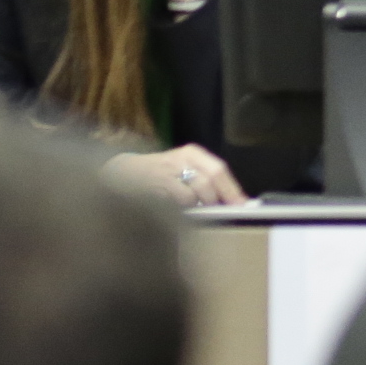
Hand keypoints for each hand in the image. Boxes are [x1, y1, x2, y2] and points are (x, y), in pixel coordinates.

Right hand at [105, 146, 244, 207]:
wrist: (123, 172)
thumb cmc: (159, 173)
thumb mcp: (184, 168)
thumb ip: (206, 180)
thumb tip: (233, 199)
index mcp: (192, 153)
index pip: (219, 170)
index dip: (232, 189)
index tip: (242, 204)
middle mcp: (181, 158)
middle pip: (210, 181)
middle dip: (217, 200)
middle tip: (219, 211)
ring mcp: (167, 171)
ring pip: (195, 193)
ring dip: (199, 206)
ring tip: (195, 210)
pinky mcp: (155, 185)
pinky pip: (177, 201)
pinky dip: (183, 210)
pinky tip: (178, 211)